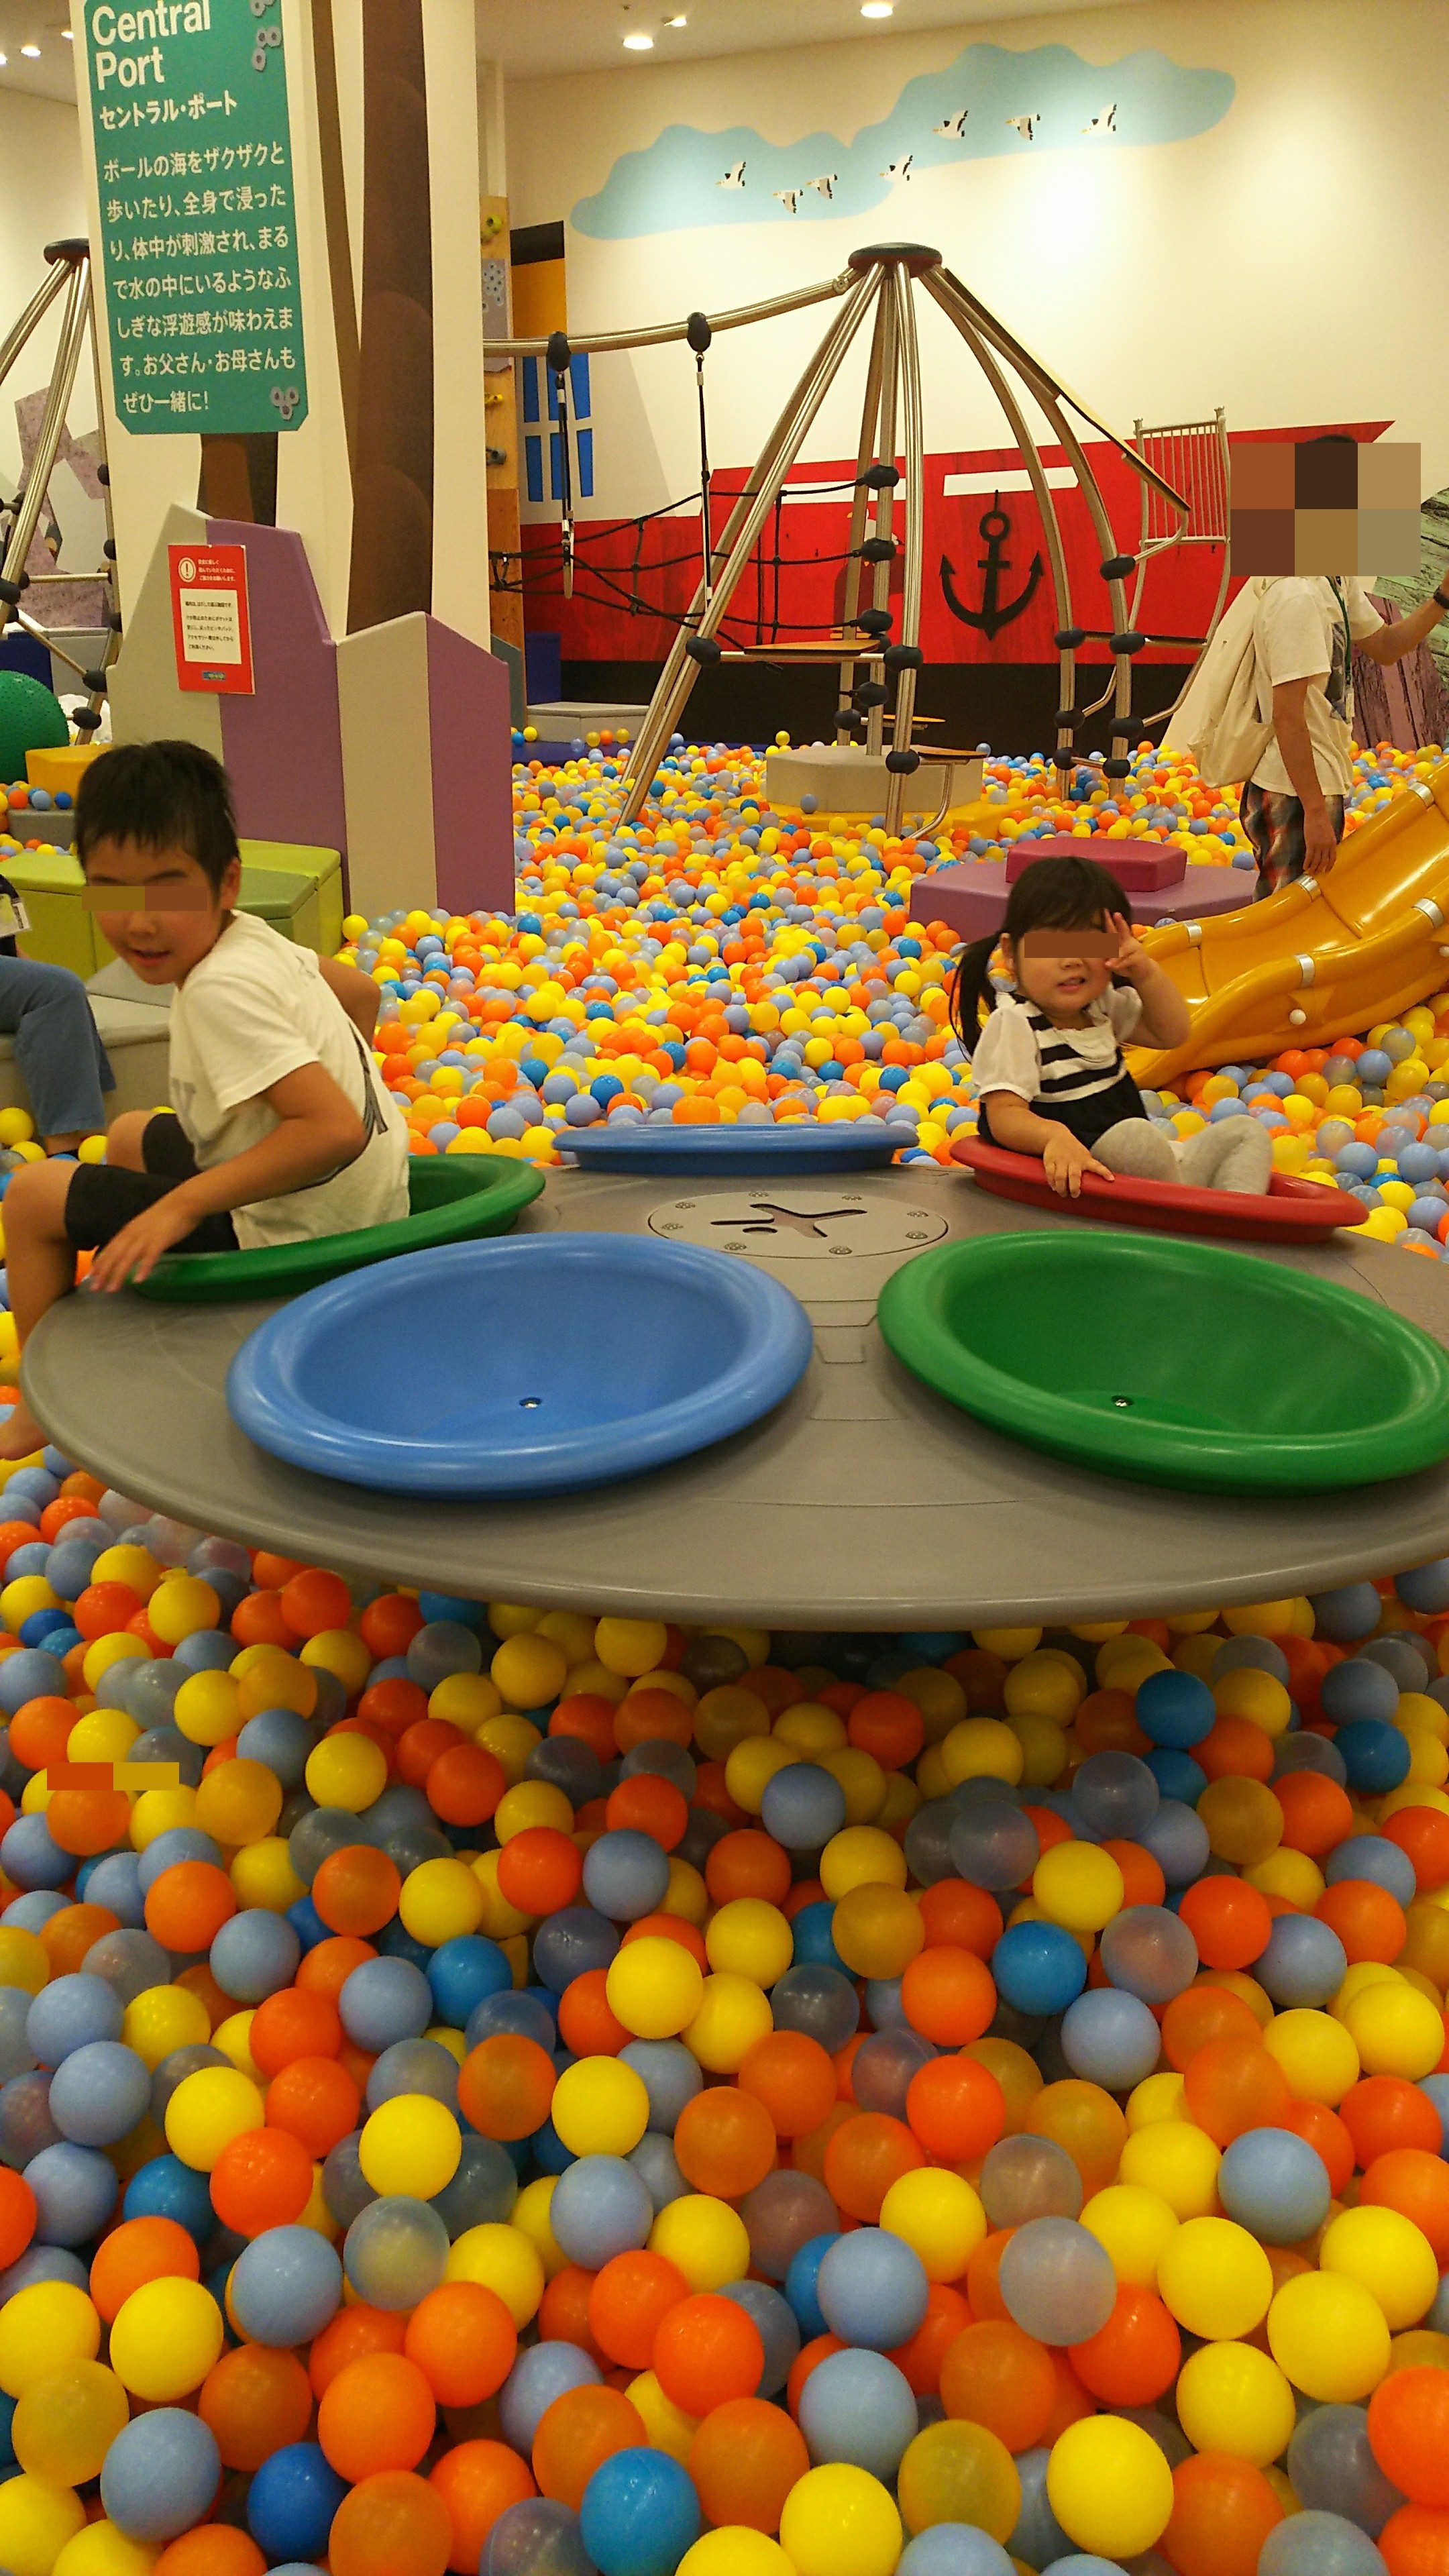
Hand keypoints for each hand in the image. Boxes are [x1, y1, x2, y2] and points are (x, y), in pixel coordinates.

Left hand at [85, 1189, 204, 1292]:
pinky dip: (143, 1268)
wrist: (185, 1201)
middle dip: (103, 1272)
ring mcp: (147, 1237)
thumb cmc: (168, 1214)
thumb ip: (137, 1236)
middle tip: (95, 1288)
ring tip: (112, 1289)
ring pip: (128, 1257)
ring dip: (119, 1274)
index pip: (110, 1248)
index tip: (92, 1276)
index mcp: (130, 1230)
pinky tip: (139, 1280)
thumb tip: (130, 1248)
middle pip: (115, 1255)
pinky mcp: (161, 1240)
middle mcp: (134, 1234)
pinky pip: (150, 1256)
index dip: (100, 1263)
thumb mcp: (146, 1224)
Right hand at [1042, 1128, 1113, 1197]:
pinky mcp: (1050, 1160)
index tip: (1111, 1179)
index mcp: (1085, 1160)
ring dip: (1061, 1188)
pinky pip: (1050, 1174)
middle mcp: (1074, 1160)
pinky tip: (1054, 1187)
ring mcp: (1061, 1160)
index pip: (1097, 1166)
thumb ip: (1089, 1167)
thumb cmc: (1073, 1149)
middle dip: (1074, 1187)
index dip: (1104, 1173)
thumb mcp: (1084, 1155)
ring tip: (1063, 1193)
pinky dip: (1052, 1182)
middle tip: (1074, 1195)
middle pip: (1074, 1176)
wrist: (1056, 1136)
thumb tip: (1097, 1182)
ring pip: (1060, 1177)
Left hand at [1108, 911, 1151, 982]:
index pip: (1113, 929)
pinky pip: (1127, 961)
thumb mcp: (1115, 962)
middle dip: (1120, 922)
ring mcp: (1135, 948)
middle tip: (1116, 914)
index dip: (1109, 920)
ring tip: (1107, 964)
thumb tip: (1105, 961)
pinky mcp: (1139, 958)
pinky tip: (1114, 967)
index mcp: (1121, 940)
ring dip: (1115, 957)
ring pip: (1123, 951)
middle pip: (1123, 931)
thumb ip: (1110, 959)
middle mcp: (1128, 942)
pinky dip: (1120, 965)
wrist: (1143, 972)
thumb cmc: (1126, 964)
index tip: (1104, 910)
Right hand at [1303, 803, 1338, 877]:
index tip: (1326, 871)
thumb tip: (1327, 848)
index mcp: (1333, 842)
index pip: (1333, 858)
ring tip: (1309, 872)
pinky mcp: (1311, 844)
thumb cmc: (1322, 820)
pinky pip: (1309, 858)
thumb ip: (1329, 841)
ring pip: (1316, 862)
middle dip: (1320, 869)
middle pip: (1324, 862)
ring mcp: (1319, 845)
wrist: (1316, 812)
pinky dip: (1307, 864)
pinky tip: (1304, 867)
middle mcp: (1327, 846)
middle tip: (1315, 874)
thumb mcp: (1329, 832)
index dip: (1329, 866)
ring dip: (1312, 869)